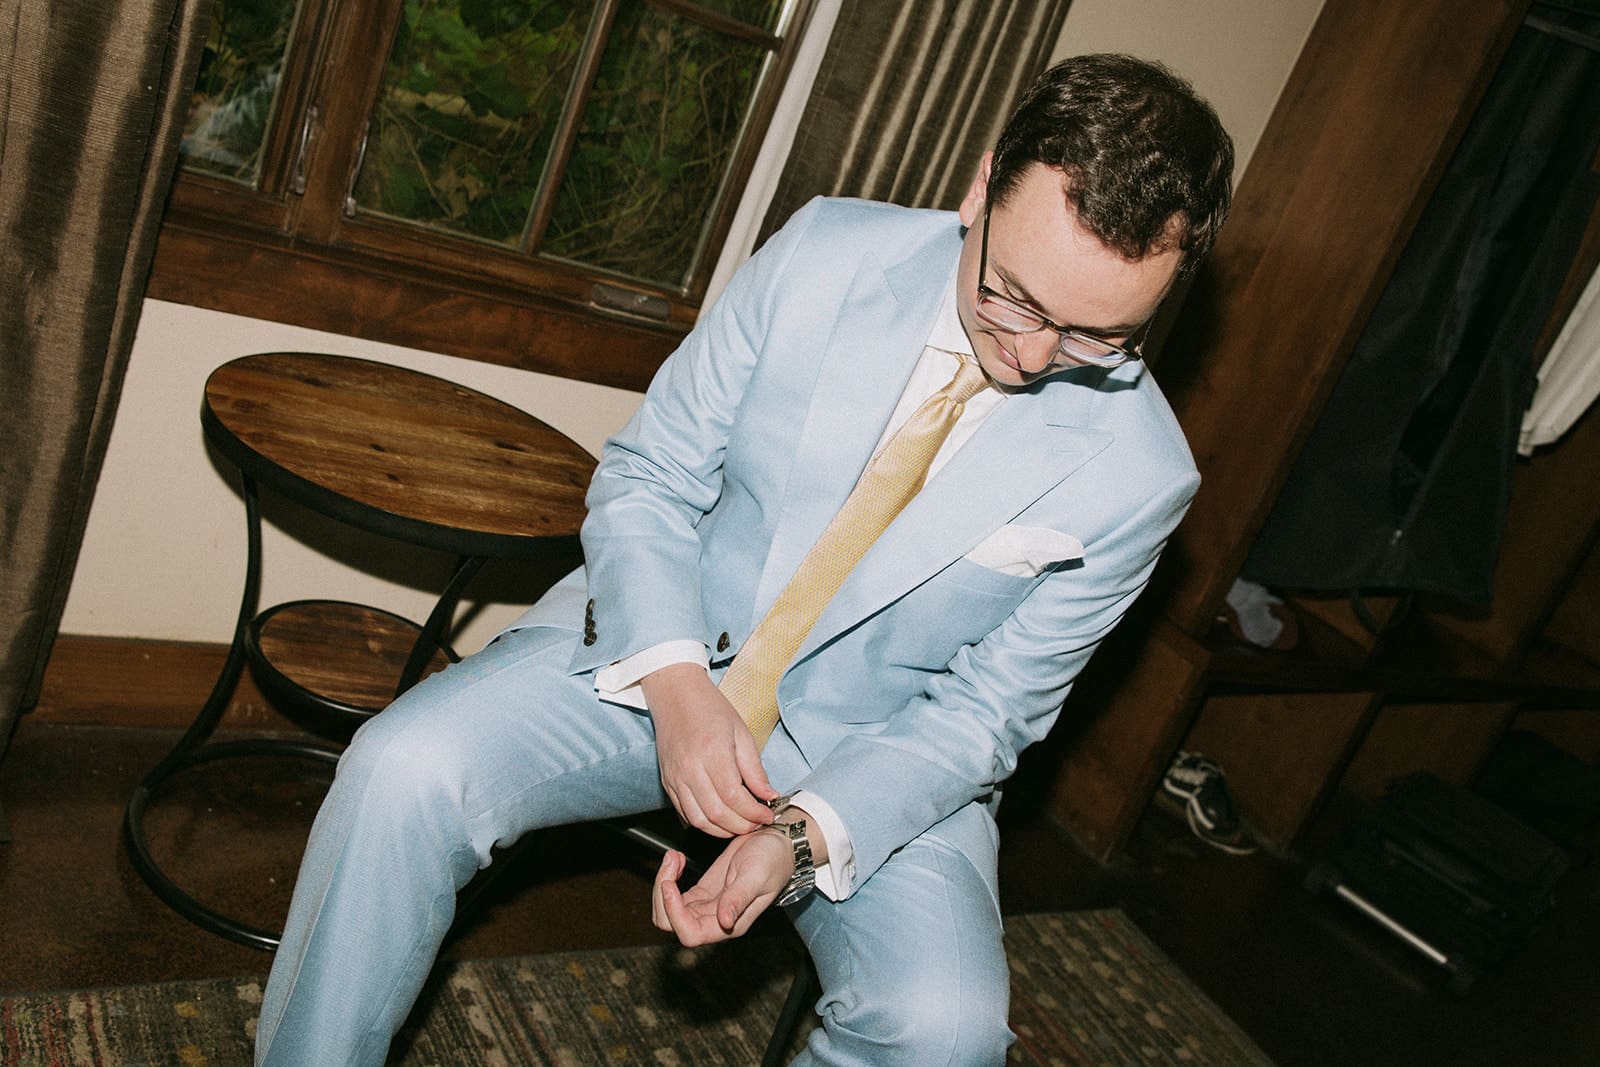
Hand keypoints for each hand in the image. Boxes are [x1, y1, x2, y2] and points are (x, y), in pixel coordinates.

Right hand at [642, 663, 779, 836]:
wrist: (675, 695)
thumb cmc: (709, 709)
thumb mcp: (741, 734)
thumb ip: (755, 770)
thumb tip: (769, 796)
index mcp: (712, 753)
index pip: (733, 796)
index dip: (753, 812)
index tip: (767, 814)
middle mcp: (690, 768)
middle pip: (716, 813)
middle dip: (741, 826)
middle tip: (757, 823)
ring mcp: (675, 778)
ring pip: (699, 820)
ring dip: (723, 830)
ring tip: (741, 825)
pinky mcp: (668, 783)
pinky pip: (685, 813)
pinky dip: (705, 823)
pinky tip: (720, 820)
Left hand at [651, 831, 791, 945]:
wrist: (777, 844)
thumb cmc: (773, 860)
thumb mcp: (756, 876)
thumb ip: (739, 898)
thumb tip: (725, 921)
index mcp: (730, 925)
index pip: (690, 934)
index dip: (674, 915)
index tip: (670, 885)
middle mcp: (715, 921)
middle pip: (671, 925)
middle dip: (662, 897)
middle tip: (670, 865)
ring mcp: (706, 907)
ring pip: (668, 910)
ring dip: (663, 884)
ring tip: (673, 857)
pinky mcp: (700, 893)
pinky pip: (674, 894)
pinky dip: (669, 875)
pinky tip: (677, 858)